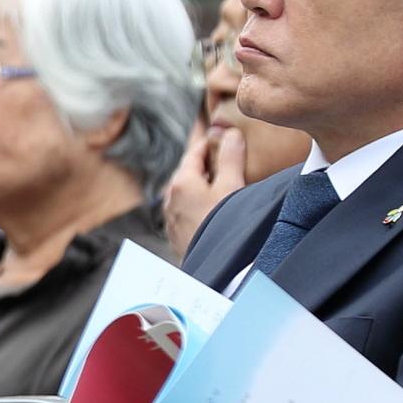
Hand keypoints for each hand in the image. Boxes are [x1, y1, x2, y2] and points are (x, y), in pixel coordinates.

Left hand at [163, 123, 247, 257]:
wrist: (217, 269)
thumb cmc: (223, 226)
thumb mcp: (232, 186)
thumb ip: (231, 157)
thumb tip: (230, 133)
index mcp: (181, 182)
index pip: (194, 152)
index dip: (209, 142)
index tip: (220, 135)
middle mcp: (170, 199)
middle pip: (188, 172)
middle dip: (205, 164)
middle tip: (223, 156)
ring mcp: (171, 218)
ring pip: (186, 193)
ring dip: (202, 185)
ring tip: (221, 182)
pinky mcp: (177, 234)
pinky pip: (186, 210)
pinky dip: (198, 202)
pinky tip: (213, 209)